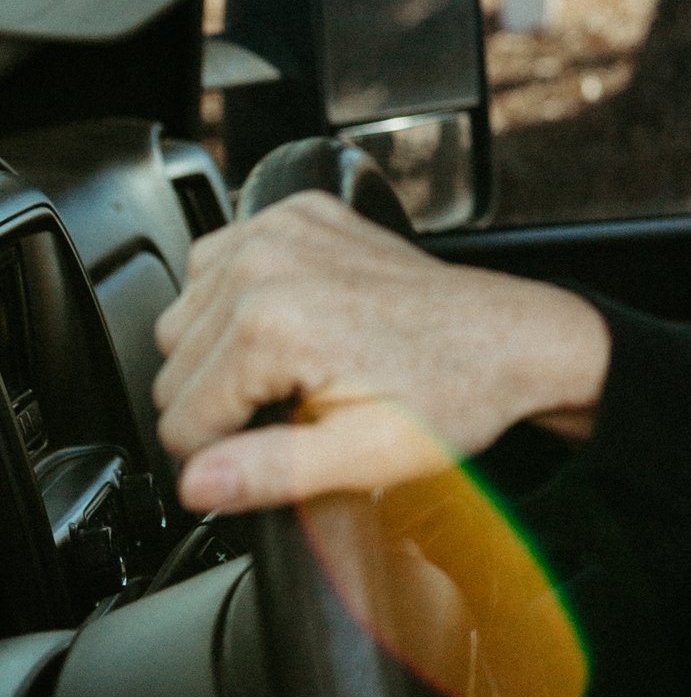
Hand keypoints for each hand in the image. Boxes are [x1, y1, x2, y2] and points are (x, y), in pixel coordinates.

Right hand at [156, 194, 611, 509]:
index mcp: (270, 324)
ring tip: (291, 370)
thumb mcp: (365, 456)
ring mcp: (278, 228)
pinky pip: (214, 263)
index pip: (179, 419)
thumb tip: (198, 484)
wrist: (510, 339)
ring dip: (219, 351)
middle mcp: (263, 264)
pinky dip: (232, 297)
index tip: (268, 454)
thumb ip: (272, 472)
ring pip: (183, 317)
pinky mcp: (295, 213)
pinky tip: (286, 323)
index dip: (219, 455)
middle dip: (219, 404)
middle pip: (173, 367)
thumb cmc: (451, 394)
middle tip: (290, 413)